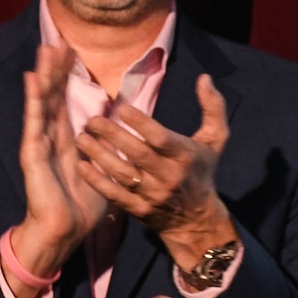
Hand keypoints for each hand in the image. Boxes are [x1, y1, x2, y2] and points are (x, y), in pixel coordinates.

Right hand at [5, 45, 109, 297]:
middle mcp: (52, 137)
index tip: (73, 52)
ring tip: (46, 48)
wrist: (64, 231)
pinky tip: (33, 79)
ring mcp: (41, 142)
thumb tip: (130, 140)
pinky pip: (34, 121)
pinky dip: (33, 99)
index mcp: (68, 140)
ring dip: (45, 74)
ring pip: (43, 101)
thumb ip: (112, 153)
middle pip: (54, 94)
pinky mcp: (33, 153)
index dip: (69, 77)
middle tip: (59, 39)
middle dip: (56, 68)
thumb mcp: (105, 173)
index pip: (67, 101)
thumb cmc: (83, 208)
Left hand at [78, 75, 234, 264]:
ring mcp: (152, 195)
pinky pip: (115, 195)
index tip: (122, 107)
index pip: (160, 138)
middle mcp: (168, 176)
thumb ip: (213, 107)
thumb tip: (205, 77)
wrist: (196, 219)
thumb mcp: (216, 139)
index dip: (141, 123)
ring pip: (122, 174)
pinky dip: (97, 181)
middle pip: (137, 154)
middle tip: (92, 120)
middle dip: (113, 135)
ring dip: (99, 155)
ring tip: (82, 138)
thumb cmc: (201, 170)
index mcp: (185, 156)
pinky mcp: (139, 210)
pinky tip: (82, 165)